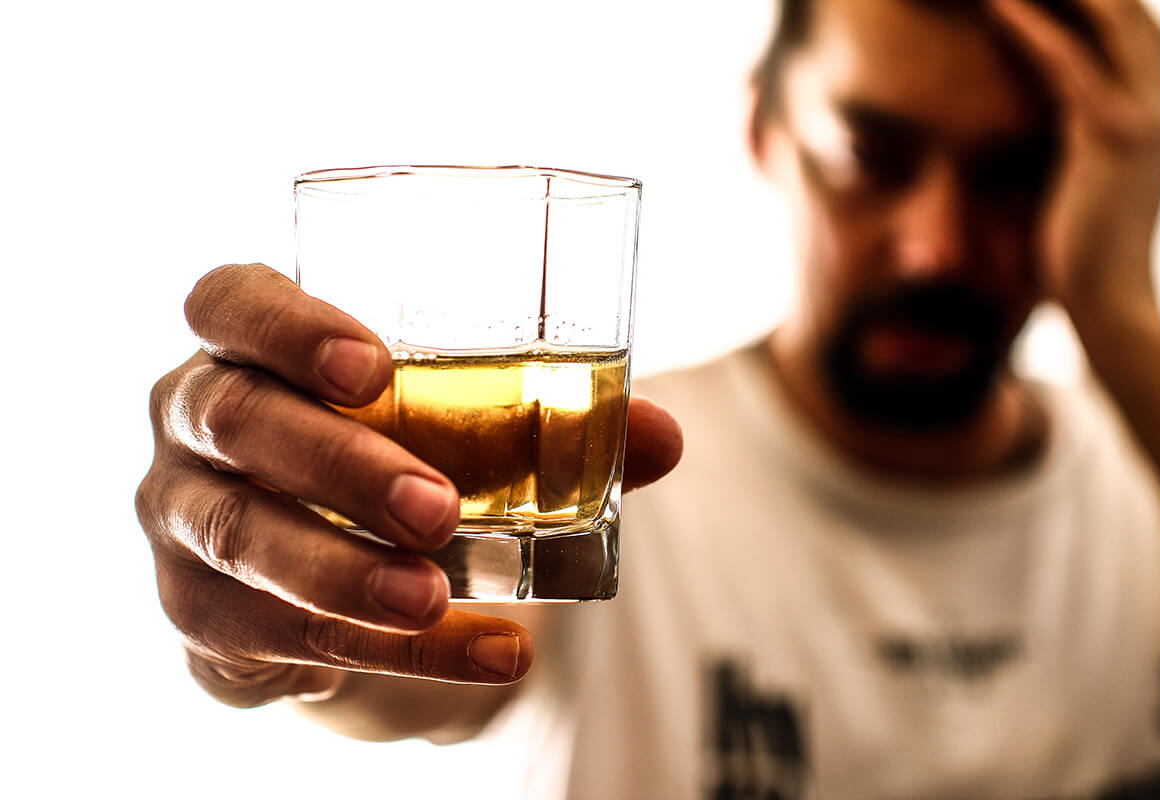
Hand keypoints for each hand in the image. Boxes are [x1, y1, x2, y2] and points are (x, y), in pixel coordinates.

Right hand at [136, 263, 682, 707]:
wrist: (335, 566)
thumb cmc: (397, 455)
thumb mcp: (460, 428)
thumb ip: (554, 423)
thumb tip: (662, 434)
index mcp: (251, 345)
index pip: (230, 303)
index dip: (288, 327)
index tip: (374, 371)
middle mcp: (195, 417)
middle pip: (237, 420)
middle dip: (340, 466)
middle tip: (437, 509)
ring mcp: (181, 515)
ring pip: (241, 537)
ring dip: (345, 573)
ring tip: (438, 598)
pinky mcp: (200, 608)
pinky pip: (274, 633)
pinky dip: (385, 653)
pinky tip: (477, 658)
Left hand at [989, 0, 1159, 317]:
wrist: (1110, 311)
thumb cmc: (1083, 258)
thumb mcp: (1079, 185)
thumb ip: (1069, 143)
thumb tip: (1035, 129)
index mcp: (1151, 110)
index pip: (1128, 25)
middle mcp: (1158, 101)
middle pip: (1126, 5)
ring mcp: (1143, 115)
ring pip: (1105, 16)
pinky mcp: (1112, 138)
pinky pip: (1065, 63)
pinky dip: (1030, 26)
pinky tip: (993, 1)